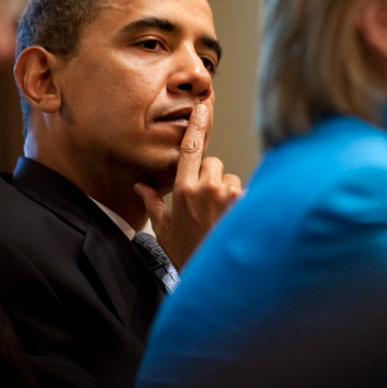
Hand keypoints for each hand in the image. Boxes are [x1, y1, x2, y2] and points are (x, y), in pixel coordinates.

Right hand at [134, 104, 242, 269]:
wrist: (211, 279)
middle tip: (206, 202)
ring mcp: (229, 196)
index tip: (201, 108)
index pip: (189, 149)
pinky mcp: (246, 205)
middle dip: (211, 176)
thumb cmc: (187, 254)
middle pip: (213, 163)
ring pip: (231, 179)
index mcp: (183, 190)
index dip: (195, 126)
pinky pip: (245, 194)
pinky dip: (241, 205)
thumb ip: (152, 203)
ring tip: (219, 216)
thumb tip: (139, 186)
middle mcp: (207, 188)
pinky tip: (232, 222)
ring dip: (227, 191)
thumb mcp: (164, 230)